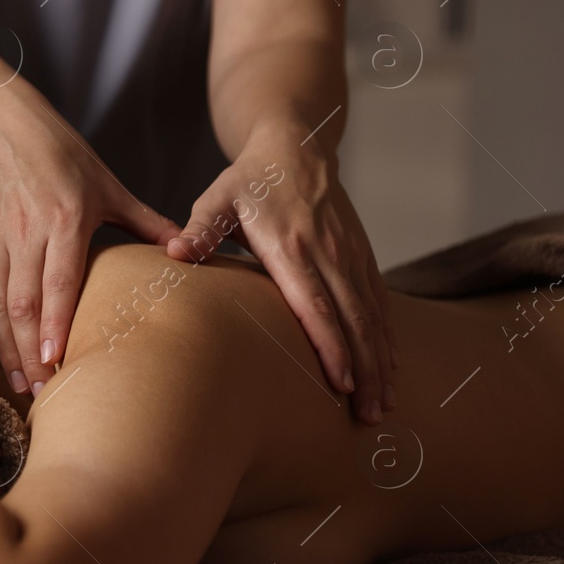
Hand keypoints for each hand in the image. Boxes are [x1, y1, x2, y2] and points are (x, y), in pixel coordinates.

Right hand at [0, 82, 180, 396]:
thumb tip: (187, 249)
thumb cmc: (62, 153)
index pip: (57, 281)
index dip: (54, 323)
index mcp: (64, 219)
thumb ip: (146, 221)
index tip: (56, 360)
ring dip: (3, 343)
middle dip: (28, 350)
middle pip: (22, 302)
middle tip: (39, 390)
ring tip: (16, 379)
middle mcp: (26, 231)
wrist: (2, 124)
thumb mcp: (109, 184)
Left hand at [166, 136, 397, 425]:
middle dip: (364, 370)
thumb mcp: (218, 197)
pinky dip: (386, 338)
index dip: (331, 344)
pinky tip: (389, 368)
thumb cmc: (250, 179)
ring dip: (380, 362)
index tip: (342, 382)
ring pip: (373, 316)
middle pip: (353, 320)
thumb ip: (200, 228)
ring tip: (384, 405)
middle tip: (369, 416)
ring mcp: (351, 255)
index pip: (315, 303)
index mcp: (292, 246)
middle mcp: (329, 253)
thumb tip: (174, 251)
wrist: (297, 147)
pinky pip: (380, 302)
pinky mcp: (362, 255)